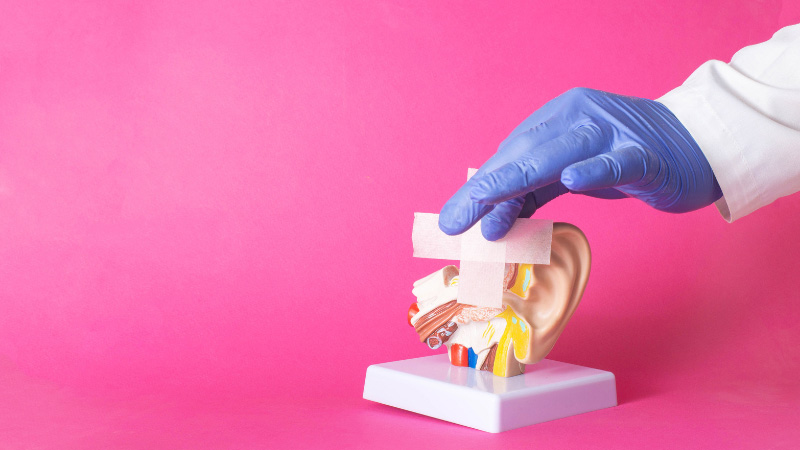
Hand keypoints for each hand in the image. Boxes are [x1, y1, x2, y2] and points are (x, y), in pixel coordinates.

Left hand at [438, 88, 721, 239]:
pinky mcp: (645, 153)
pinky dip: (594, 169)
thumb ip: (533, 191)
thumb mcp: (571, 172)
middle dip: (486, 190)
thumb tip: (490, 221)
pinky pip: (617, 161)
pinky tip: (573, 180)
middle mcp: (579, 116)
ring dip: (519, 179)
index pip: (511, 155)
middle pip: (524, 153)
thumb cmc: (624, 157)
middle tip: (455, 221)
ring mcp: (614, 131)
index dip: (482, 188)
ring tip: (486, 206)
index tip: (453, 219)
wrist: (695, 144)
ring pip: (559, 154)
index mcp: (557, 118)